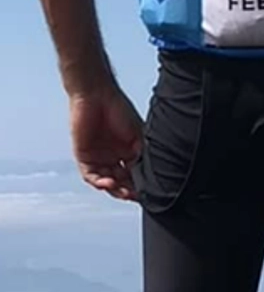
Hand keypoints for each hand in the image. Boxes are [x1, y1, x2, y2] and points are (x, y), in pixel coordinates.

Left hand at [69, 84, 143, 201]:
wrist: (95, 96)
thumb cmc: (119, 109)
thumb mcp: (138, 132)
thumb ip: (142, 153)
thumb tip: (152, 173)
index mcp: (128, 151)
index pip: (134, 173)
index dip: (140, 184)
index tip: (148, 191)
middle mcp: (113, 157)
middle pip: (121, 181)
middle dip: (127, 190)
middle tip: (134, 196)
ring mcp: (98, 158)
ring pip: (106, 181)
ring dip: (114, 188)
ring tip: (122, 192)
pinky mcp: (84, 157)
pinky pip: (90, 176)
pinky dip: (99, 181)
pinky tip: (108, 183)